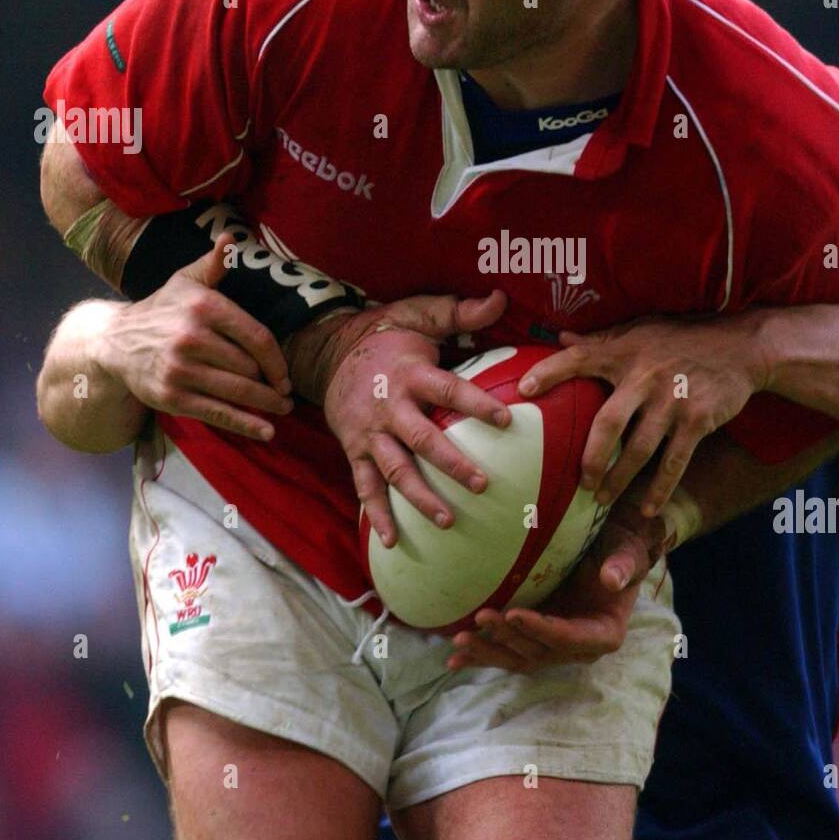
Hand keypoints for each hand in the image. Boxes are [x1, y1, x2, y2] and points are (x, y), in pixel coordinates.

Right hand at [93, 230, 293, 441]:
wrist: (115, 342)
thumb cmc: (162, 309)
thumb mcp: (185, 281)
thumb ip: (213, 265)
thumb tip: (231, 238)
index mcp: (204, 307)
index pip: (257, 337)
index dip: (277, 360)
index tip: (286, 374)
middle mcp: (192, 337)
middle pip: (250, 367)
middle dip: (272, 383)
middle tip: (285, 394)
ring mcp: (181, 369)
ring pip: (237, 391)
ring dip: (266, 405)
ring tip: (281, 409)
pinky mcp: (172, 397)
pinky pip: (217, 413)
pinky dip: (245, 425)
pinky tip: (266, 431)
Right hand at [318, 290, 512, 545]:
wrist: (330, 350)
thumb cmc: (390, 334)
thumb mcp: (422, 314)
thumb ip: (462, 312)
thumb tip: (502, 297)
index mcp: (411, 374)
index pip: (450, 391)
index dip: (478, 405)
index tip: (508, 420)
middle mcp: (390, 407)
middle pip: (422, 439)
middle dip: (452, 464)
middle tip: (483, 484)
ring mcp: (370, 433)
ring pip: (396, 470)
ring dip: (420, 497)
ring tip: (448, 521)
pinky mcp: (355, 450)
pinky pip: (365, 486)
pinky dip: (377, 514)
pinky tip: (393, 541)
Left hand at [445, 497, 668, 673]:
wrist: (610, 553)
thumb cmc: (620, 550)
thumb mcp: (627, 553)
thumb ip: (623, 566)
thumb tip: (611, 579)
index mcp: (604, 633)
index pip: (570, 639)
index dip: (542, 630)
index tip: (515, 613)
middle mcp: (578, 648)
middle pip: (539, 652)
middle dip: (508, 637)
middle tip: (481, 617)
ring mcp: (554, 647)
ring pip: (518, 657)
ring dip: (489, 652)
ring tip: (460, 641)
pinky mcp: (535, 640)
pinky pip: (507, 652)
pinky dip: (482, 656)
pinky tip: (454, 660)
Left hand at [516, 313, 771, 516]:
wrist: (740, 346)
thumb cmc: (682, 337)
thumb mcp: (639, 330)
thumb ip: (600, 339)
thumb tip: (558, 337)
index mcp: (625, 351)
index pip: (580, 358)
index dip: (551, 371)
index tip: (524, 389)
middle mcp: (646, 377)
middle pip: (609, 423)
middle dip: (591, 457)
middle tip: (579, 483)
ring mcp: (672, 401)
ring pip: (639, 450)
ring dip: (620, 479)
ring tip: (602, 499)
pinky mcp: (697, 420)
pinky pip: (674, 461)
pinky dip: (660, 488)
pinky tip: (648, 508)